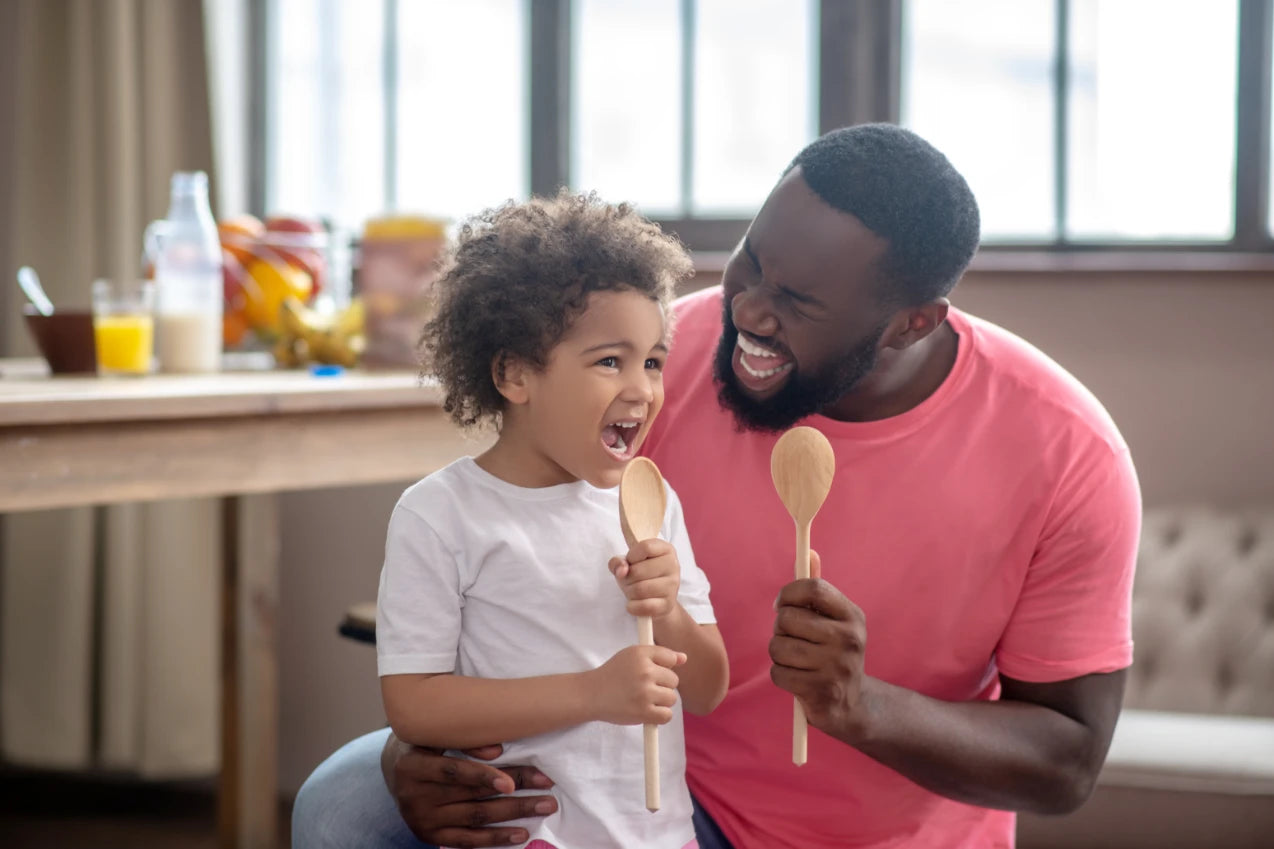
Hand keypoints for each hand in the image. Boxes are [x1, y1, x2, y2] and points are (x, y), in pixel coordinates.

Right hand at [380, 731, 557, 846]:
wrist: (395, 769)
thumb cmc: (424, 744)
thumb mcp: (435, 735)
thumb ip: (462, 739)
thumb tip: (497, 750)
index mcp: (413, 766)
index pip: (452, 772)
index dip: (482, 776)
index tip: (511, 783)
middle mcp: (415, 796)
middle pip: (472, 795)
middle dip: (514, 791)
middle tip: (547, 786)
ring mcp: (423, 820)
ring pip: (476, 818)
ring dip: (513, 814)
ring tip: (543, 806)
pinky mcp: (430, 836)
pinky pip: (467, 840)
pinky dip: (495, 838)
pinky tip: (520, 834)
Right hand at [589, 644, 685, 724]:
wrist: (592, 694)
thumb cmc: (614, 674)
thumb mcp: (633, 655)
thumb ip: (659, 654)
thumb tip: (684, 658)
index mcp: (641, 654)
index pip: (670, 658)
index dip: (663, 667)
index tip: (651, 673)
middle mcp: (644, 671)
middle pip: (674, 680)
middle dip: (663, 685)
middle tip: (645, 688)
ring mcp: (644, 693)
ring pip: (672, 698)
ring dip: (662, 701)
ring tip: (645, 700)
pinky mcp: (643, 712)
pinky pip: (667, 715)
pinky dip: (660, 716)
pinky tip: (648, 711)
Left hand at [609, 538, 680, 619]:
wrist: (657, 599)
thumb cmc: (642, 576)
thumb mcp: (628, 563)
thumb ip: (618, 561)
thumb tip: (621, 571)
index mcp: (666, 549)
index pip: (645, 548)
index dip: (631, 556)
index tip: (631, 562)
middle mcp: (673, 565)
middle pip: (638, 571)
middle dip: (627, 578)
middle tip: (630, 580)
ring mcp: (672, 586)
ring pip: (639, 590)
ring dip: (629, 592)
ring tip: (633, 591)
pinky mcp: (668, 604)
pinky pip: (644, 606)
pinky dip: (633, 606)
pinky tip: (634, 603)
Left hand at [768, 550, 869, 736]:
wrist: (852, 705)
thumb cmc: (834, 654)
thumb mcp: (834, 621)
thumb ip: (819, 590)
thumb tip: (809, 552)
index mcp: (852, 616)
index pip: (813, 588)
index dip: (788, 594)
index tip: (783, 605)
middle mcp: (848, 639)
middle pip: (786, 618)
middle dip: (780, 629)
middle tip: (793, 638)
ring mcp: (835, 667)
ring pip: (777, 646)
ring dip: (779, 654)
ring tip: (796, 660)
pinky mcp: (820, 691)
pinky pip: (777, 673)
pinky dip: (781, 676)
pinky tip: (797, 679)